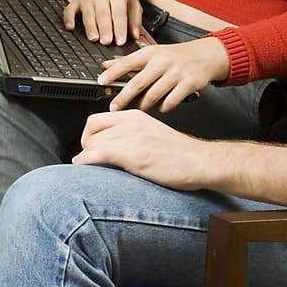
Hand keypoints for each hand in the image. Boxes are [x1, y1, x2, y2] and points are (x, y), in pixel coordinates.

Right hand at [62, 0, 141, 44]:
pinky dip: (69, 19)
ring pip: (88, 13)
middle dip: (105, 28)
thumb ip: (135, 20)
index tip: (120, 41)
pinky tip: (70, 27)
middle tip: (107, 42)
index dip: (119, 27)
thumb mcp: (133, 3)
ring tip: (94, 38)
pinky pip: (70, 10)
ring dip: (90, 27)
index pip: (118, 12)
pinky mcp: (77, 0)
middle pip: (102, 13)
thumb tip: (135, 35)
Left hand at [73, 108, 212, 186]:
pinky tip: (85, 168)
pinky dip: (86, 162)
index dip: (88, 136)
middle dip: (85, 147)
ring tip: (89, 169)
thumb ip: (132, 136)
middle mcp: (131, 123)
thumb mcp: (153, 135)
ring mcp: (132, 138)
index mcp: (136, 117)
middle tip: (89, 160)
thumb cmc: (181, 154)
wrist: (201, 161)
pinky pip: (97, 154)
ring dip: (86, 158)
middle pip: (91, 131)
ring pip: (92, 144)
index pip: (96, 119)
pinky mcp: (134, 154)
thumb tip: (111, 148)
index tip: (90, 148)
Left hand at [100, 36, 229, 112]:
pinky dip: (163, 107)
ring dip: (144, 105)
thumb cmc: (176, 55)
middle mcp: (162, 62)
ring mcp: (176, 73)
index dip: (113, 73)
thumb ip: (129, 60)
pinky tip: (160, 108)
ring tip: (138, 109)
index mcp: (151, 53)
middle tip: (114, 106)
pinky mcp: (188, 83)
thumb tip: (106, 65)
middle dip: (123, 97)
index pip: (127, 62)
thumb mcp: (153, 52)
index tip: (101, 82)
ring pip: (154, 94)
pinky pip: (171, 101)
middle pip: (138, 82)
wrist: (206, 55)